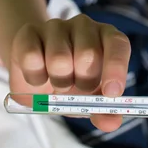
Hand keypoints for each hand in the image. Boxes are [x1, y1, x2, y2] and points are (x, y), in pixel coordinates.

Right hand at [9, 15, 130, 131]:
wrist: (37, 70)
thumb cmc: (72, 81)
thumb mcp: (90, 98)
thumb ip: (103, 111)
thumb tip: (112, 122)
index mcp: (107, 37)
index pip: (118, 44)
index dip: (116, 68)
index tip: (112, 93)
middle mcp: (84, 25)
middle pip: (88, 54)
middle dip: (82, 83)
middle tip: (76, 88)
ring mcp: (56, 25)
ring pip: (59, 59)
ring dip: (58, 82)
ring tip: (57, 82)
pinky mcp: (30, 31)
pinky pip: (32, 58)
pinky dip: (35, 78)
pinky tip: (38, 76)